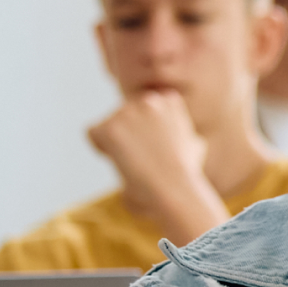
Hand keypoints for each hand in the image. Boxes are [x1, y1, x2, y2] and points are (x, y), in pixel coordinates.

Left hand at [87, 89, 226, 242]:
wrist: (176, 187)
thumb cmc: (186, 176)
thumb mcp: (194, 145)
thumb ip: (182, 133)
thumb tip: (188, 138)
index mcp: (169, 100)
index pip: (143, 106)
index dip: (143, 127)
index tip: (152, 146)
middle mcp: (149, 99)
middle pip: (123, 113)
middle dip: (128, 133)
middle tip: (140, 158)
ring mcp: (129, 112)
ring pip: (108, 123)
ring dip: (115, 141)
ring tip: (133, 161)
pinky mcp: (111, 127)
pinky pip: (93, 133)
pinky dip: (100, 147)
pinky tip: (119, 160)